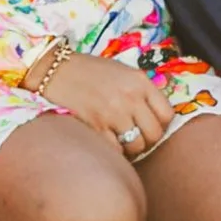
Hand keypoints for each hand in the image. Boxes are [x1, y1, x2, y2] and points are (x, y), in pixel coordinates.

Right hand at [36, 52, 173, 159]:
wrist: (52, 69)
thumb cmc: (87, 71)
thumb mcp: (121, 72)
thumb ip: (140, 92)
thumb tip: (156, 118)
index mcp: (140, 81)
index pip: (167, 115)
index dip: (159, 125)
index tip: (148, 126)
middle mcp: (130, 97)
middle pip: (154, 135)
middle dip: (145, 141)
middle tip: (133, 138)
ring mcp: (113, 113)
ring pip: (136, 146)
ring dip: (128, 149)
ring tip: (117, 140)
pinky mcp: (95, 126)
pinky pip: (115, 151)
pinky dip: (111, 151)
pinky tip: (103, 142)